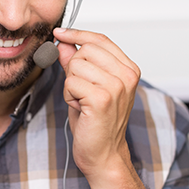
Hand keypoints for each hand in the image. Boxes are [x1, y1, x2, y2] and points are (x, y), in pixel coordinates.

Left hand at [53, 27, 139, 177]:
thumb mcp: (86, 86)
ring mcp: (116, 86)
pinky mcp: (102, 98)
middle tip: (82, 91)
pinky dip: (69, 96)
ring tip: (82, 101)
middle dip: (74, 69)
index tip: (59, 33)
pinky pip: (70, 82)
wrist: (103, 154)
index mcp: (129, 69)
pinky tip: (80, 108)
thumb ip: (76, 62)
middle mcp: (127, 75)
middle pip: (84, 50)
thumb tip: (63, 42)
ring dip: (71, 85)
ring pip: (75, 65)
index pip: (100, 40)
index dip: (77, 34)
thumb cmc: (96, 123)